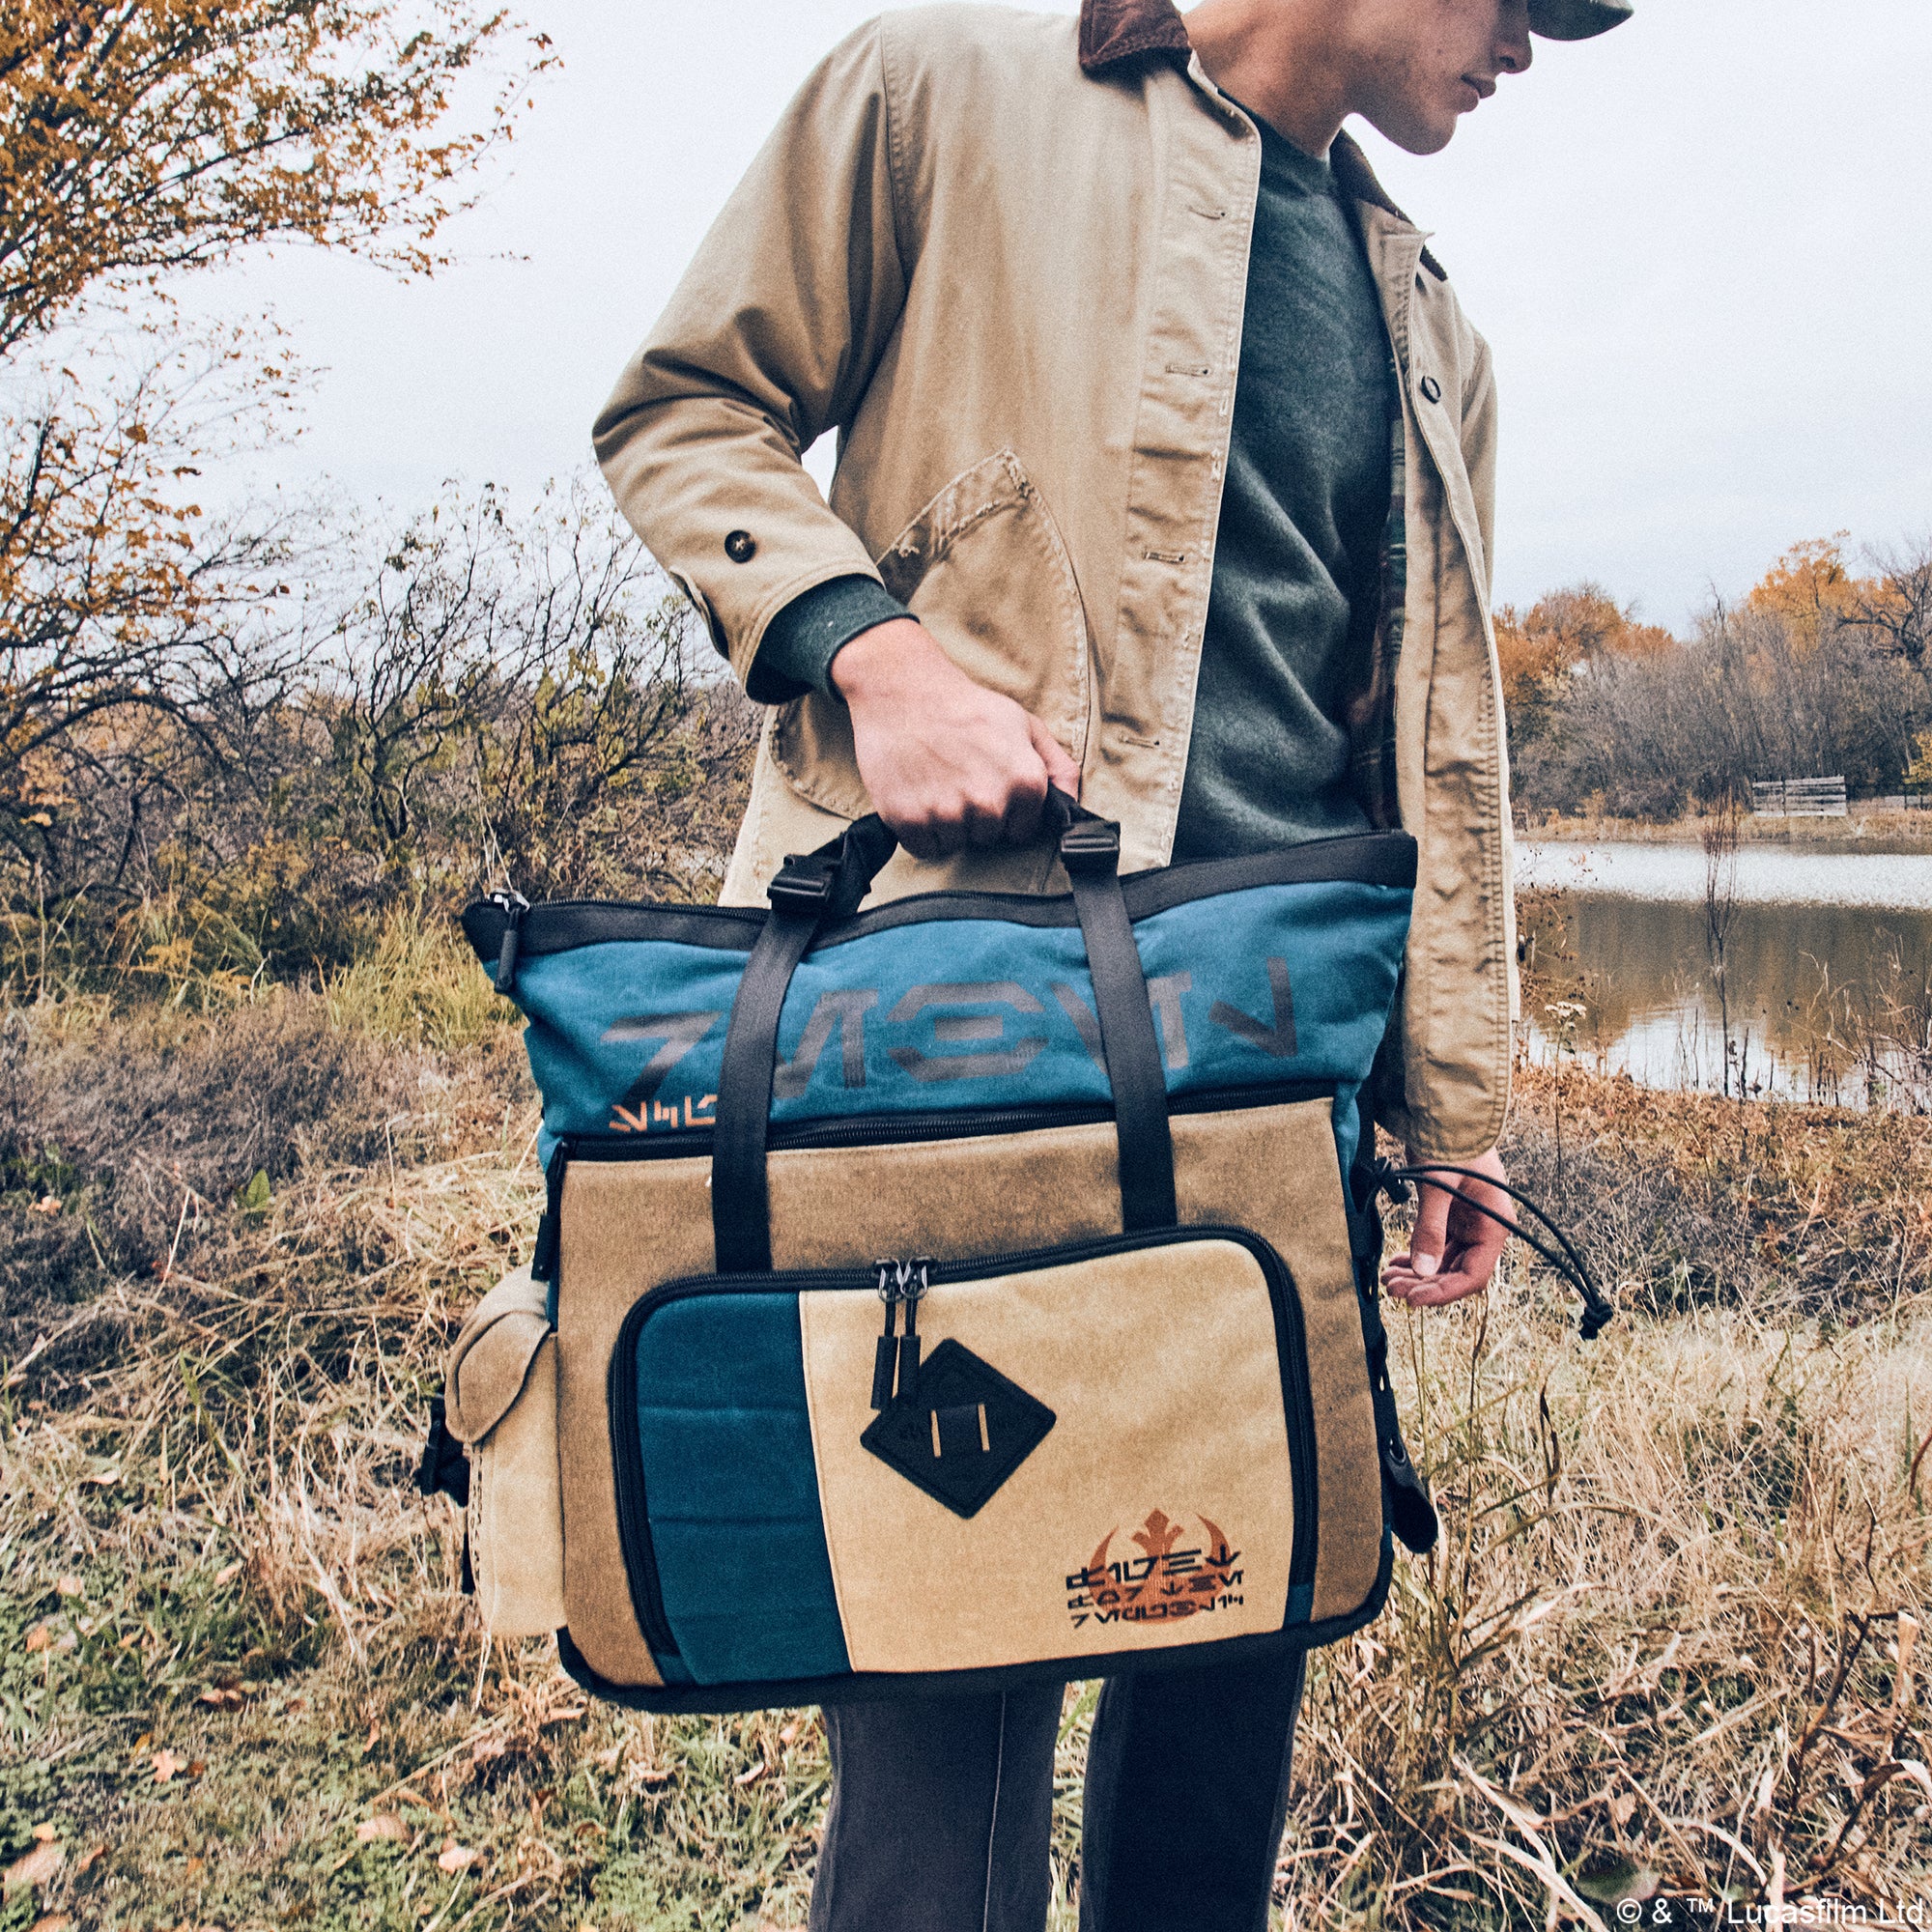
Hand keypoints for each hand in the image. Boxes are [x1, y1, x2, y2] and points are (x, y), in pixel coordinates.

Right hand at [830, 618, 1081, 861]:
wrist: (903, 691)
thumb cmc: (966, 708)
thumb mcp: (1024, 725)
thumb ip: (1057, 767)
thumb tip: (1073, 804)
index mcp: (1025, 782)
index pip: (1022, 831)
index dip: (1006, 813)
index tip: (989, 788)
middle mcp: (990, 803)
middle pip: (988, 838)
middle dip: (975, 816)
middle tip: (958, 778)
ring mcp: (949, 814)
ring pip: (956, 844)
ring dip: (947, 823)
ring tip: (937, 783)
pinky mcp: (911, 821)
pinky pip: (925, 848)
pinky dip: (919, 830)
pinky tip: (918, 795)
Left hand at [1382, 1146, 1513, 1308]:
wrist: (1446, 1113)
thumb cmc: (1451, 1143)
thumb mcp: (1439, 1187)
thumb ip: (1430, 1229)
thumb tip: (1423, 1271)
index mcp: (1494, 1224)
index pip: (1473, 1275)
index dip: (1443, 1291)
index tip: (1413, 1299)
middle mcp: (1485, 1228)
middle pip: (1456, 1272)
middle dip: (1425, 1283)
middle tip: (1392, 1288)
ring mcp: (1468, 1222)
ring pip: (1444, 1261)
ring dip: (1418, 1273)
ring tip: (1389, 1278)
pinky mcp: (1452, 1216)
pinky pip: (1437, 1246)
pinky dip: (1417, 1256)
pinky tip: (1396, 1262)